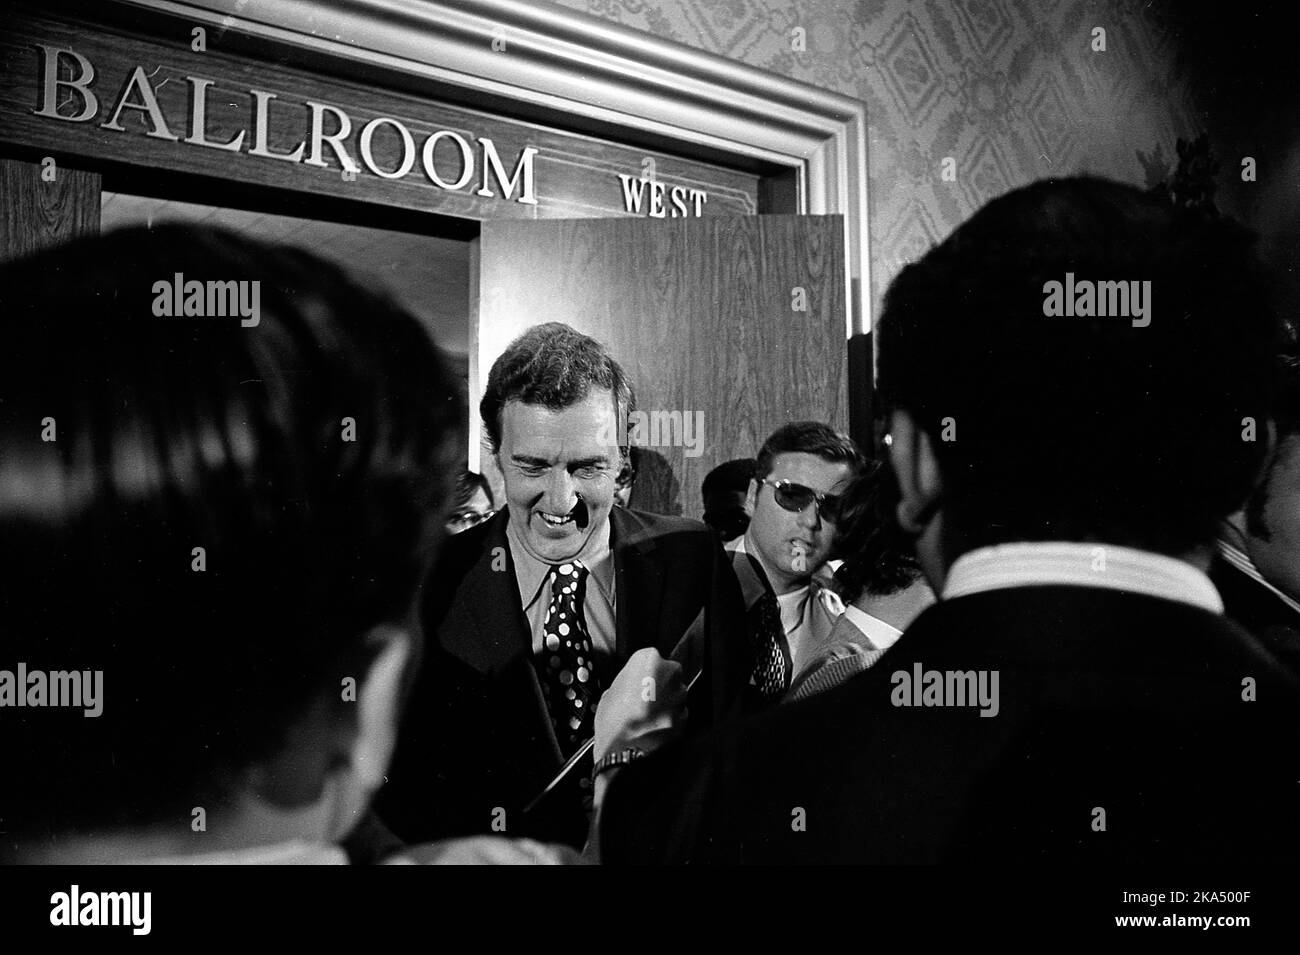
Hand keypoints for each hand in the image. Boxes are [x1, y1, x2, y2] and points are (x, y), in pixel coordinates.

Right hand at [593, 647, 687, 763]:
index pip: (649, 658)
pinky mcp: (685, 715)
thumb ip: (627, 681)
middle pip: (666, 673)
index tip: (636, 680)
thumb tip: (632, 684)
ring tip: (645, 714)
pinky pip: (678, 711)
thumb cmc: (614, 723)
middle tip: (641, 698)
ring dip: (664, 701)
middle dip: (658, 684)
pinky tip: (653, 725)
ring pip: (674, 693)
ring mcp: (679, 695)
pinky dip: (669, 716)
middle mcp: (668, 673)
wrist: (622, 754)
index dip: (641, 672)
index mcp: (647, 659)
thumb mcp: (609, 692)